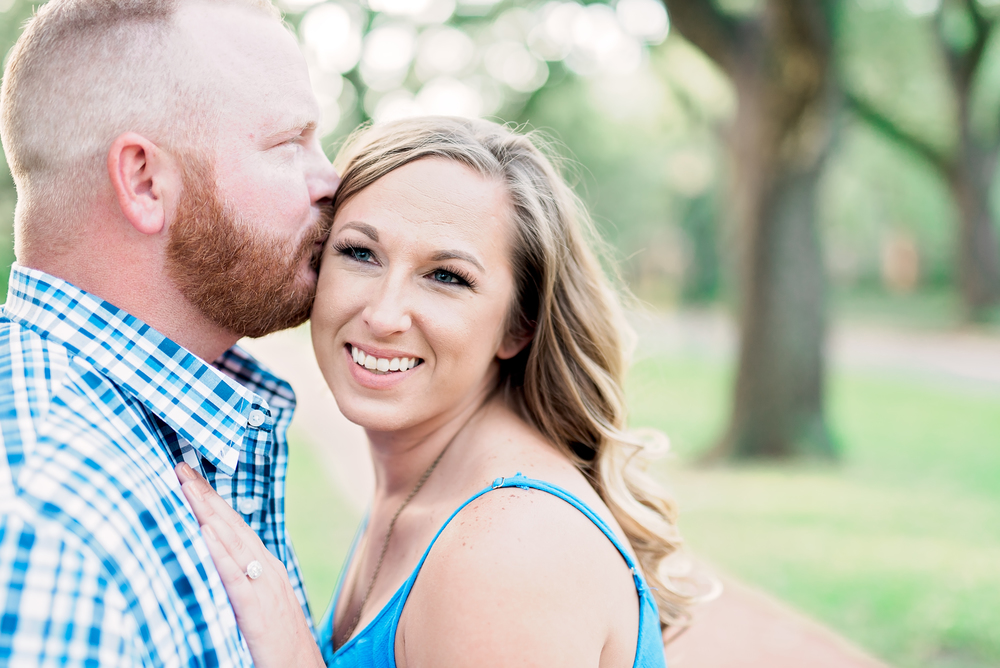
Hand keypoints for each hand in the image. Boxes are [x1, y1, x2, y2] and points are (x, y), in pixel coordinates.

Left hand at [175, 463, 324, 667]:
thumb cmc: (281, 650)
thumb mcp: (258, 611)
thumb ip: (240, 588)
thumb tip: (213, 566)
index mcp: (264, 570)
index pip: (233, 528)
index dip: (211, 501)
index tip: (188, 477)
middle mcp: (266, 571)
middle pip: (231, 526)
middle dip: (205, 495)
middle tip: (179, 465)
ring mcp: (264, 589)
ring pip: (232, 542)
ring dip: (208, 512)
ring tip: (186, 486)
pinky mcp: (257, 612)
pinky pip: (235, 577)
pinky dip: (219, 553)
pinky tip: (204, 533)